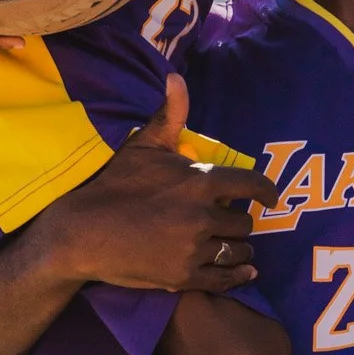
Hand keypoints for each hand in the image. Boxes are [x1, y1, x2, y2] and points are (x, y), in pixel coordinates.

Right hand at [39, 73, 277, 294]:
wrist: (82, 232)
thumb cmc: (114, 184)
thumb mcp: (143, 145)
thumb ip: (169, 114)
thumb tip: (176, 76)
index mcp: (200, 180)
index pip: (252, 184)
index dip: (267, 191)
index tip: (271, 198)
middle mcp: (204, 215)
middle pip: (244, 222)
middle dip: (238, 222)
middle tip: (229, 223)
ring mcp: (194, 248)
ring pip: (237, 250)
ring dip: (239, 248)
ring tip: (234, 247)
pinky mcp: (184, 276)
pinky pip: (224, 278)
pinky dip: (238, 276)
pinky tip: (245, 272)